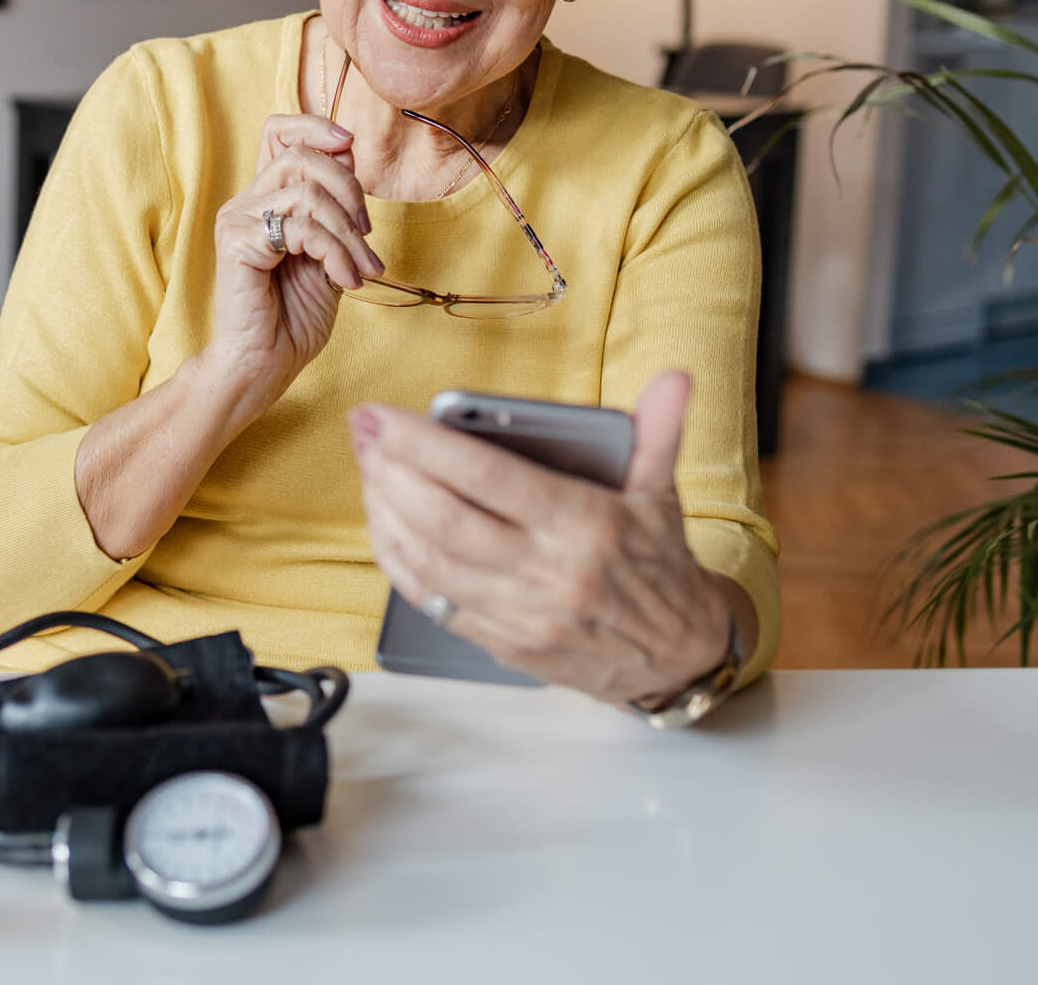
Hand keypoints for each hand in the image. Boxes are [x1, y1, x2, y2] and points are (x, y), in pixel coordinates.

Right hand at [202, 113, 383, 416]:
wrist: (265, 366)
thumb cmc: (293, 317)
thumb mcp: (329, 253)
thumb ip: (336, 209)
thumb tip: (349, 155)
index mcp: (265, 199)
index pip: (278, 131)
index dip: (315, 126)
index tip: (349, 145)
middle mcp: (246, 203)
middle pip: (301, 156)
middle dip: (349, 190)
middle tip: (365, 236)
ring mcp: (237, 221)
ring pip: (306, 192)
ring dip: (347, 232)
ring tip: (359, 269)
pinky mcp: (237, 244)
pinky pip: (300, 228)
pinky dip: (334, 252)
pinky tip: (343, 281)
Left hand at [351, 370, 734, 704]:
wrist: (676, 657)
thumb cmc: (660, 565)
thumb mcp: (664, 494)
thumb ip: (661, 432)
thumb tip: (676, 378)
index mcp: (587, 525)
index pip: (488, 476)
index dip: (425, 444)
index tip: (382, 415)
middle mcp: (550, 573)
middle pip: (445, 520)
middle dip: (390, 471)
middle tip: (361, 433)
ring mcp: (523, 615)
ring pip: (430, 563)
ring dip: (385, 513)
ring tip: (367, 469)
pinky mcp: (503, 644)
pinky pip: (433, 602)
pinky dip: (398, 561)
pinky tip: (382, 524)